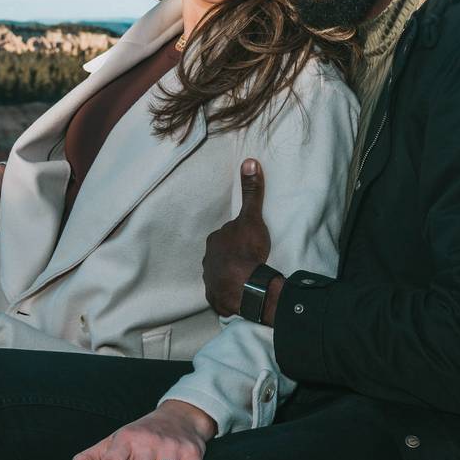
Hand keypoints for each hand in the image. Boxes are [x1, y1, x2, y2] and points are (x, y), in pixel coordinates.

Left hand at [202, 158, 270, 316]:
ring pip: (220, 274)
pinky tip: (239, 294)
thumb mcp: (252, 218)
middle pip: (220, 255)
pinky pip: (222, 294)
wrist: (247, 286)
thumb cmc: (247, 251)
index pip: (225, 236)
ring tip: (246, 278)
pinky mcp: (216, 298)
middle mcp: (208, 259)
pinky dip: (229, 293)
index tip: (249, 243)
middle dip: (231, 257)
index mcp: (215, 240)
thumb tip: (249, 161)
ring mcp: (210, 280)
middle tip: (249, 260)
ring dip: (230, 276)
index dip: (237, 238)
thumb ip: (251, 192)